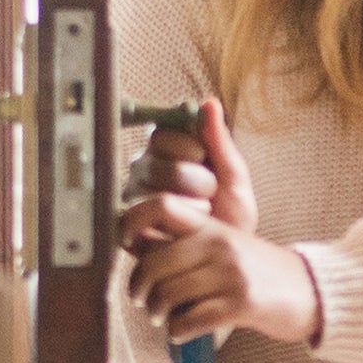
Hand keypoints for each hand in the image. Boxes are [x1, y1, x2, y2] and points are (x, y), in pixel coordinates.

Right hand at [118, 93, 257, 247]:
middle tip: (209, 196)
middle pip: (156, 160)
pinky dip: (172, 226)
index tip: (206, 161)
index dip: (189, 147)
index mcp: (167, 150)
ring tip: (201, 217)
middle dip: (193, 180)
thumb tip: (209, 101)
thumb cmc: (231, 217)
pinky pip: (141, 217)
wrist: (226, 261)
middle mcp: (145, 169)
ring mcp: (134, 197)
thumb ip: (220, 140)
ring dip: (187, 205)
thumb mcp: (234, 177)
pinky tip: (186, 232)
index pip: (163, 132)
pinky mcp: (128, 226)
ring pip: (150, 189)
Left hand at [129, 215, 321, 351]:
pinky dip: (178, 332)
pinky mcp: (240, 303)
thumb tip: (136, 247)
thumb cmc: (259, 273)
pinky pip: (190, 320)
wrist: (311, 291)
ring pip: (169, 294)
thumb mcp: (226, 246)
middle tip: (142, 300)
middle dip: (140, 287)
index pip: (160, 207)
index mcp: (212, 226)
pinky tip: (182, 332)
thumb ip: (187, 244)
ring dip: (159, 312)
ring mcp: (230, 273)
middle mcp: (219, 244)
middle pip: (155, 262)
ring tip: (163, 317)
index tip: (124, 243)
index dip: (131, 222)